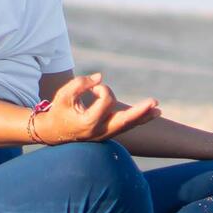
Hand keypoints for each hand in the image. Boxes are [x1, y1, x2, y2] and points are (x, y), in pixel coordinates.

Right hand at [35, 71, 159, 145]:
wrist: (54, 133)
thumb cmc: (59, 111)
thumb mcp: (63, 95)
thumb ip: (79, 83)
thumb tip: (99, 77)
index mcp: (88, 123)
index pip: (106, 101)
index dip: (102, 89)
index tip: (92, 87)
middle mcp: (99, 131)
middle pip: (124, 121)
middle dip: (140, 111)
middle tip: (154, 102)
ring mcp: (105, 135)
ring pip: (128, 125)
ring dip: (144, 116)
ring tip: (159, 110)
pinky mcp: (109, 133)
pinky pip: (127, 126)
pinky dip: (139, 119)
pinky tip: (153, 113)